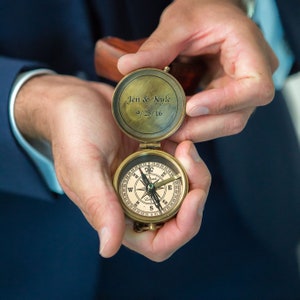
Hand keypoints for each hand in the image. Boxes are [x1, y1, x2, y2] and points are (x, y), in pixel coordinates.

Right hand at [15, 74, 210, 260]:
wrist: (77, 99)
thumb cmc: (72, 132)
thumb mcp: (83, 167)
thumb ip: (98, 205)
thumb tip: (109, 249)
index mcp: (117, 211)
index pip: (157, 243)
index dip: (182, 230)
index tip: (193, 198)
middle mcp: (136, 199)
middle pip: (181, 215)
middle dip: (196, 193)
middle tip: (192, 162)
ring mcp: (148, 177)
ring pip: (187, 189)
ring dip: (195, 171)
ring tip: (187, 146)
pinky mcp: (154, 156)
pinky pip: (182, 164)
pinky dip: (189, 155)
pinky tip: (184, 137)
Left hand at [118, 0, 277, 141]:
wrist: (211, 17)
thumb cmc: (203, 12)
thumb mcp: (180, 22)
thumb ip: (157, 46)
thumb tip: (126, 67)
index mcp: (251, 50)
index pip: (254, 88)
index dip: (225, 103)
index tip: (191, 107)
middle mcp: (255, 75)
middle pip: (237, 117)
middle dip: (202, 127)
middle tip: (169, 129)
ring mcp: (243, 92)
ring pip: (227, 124)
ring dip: (197, 131)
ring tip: (168, 129)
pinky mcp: (230, 100)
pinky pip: (216, 121)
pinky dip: (196, 126)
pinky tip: (175, 125)